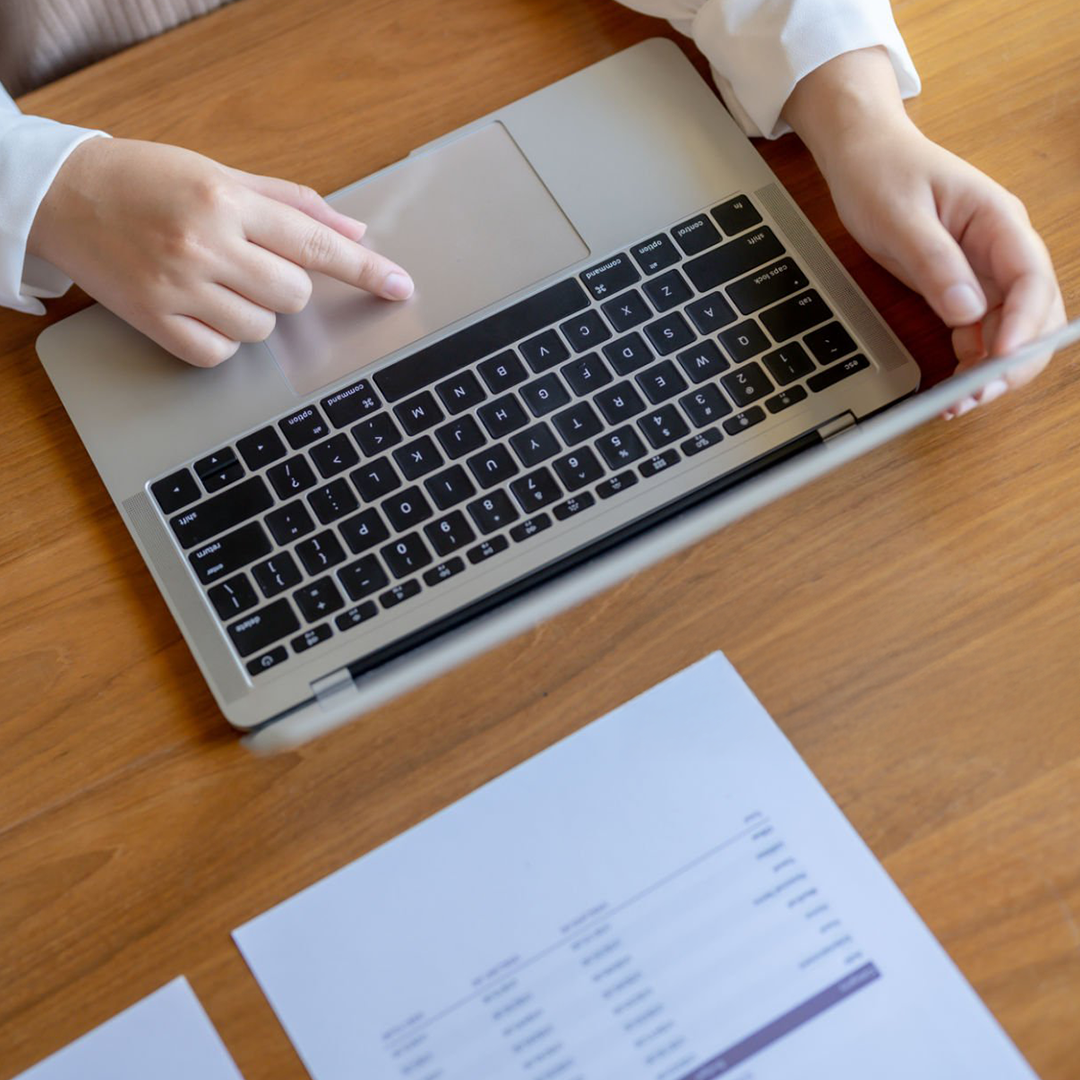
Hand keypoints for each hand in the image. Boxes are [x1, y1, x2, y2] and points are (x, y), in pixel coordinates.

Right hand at [27, 138, 413, 366]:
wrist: (64, 195)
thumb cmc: (149, 180)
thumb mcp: (222, 174)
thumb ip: (293, 204)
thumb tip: (355, 235)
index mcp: (226, 200)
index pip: (316, 244)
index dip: (365, 271)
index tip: (400, 287)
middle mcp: (205, 243)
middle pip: (295, 295)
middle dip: (286, 287)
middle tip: (249, 264)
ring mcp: (178, 287)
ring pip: (262, 328)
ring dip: (253, 312)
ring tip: (215, 282)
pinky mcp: (154, 321)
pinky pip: (221, 353)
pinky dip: (222, 339)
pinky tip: (199, 309)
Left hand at [782, 49, 1064, 417]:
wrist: (864, 157)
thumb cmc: (883, 174)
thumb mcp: (901, 217)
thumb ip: (935, 262)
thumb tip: (966, 310)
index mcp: (999, 222)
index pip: (1030, 278)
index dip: (1024, 322)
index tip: (1001, 356)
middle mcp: (1002, 250)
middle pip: (1033, 313)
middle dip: (1013, 358)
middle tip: (977, 394)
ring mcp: (985, 273)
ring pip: (1009, 331)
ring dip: (992, 369)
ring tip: (959, 402)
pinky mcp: (962, 289)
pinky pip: (979, 334)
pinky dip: (971, 362)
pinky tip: (952, 386)